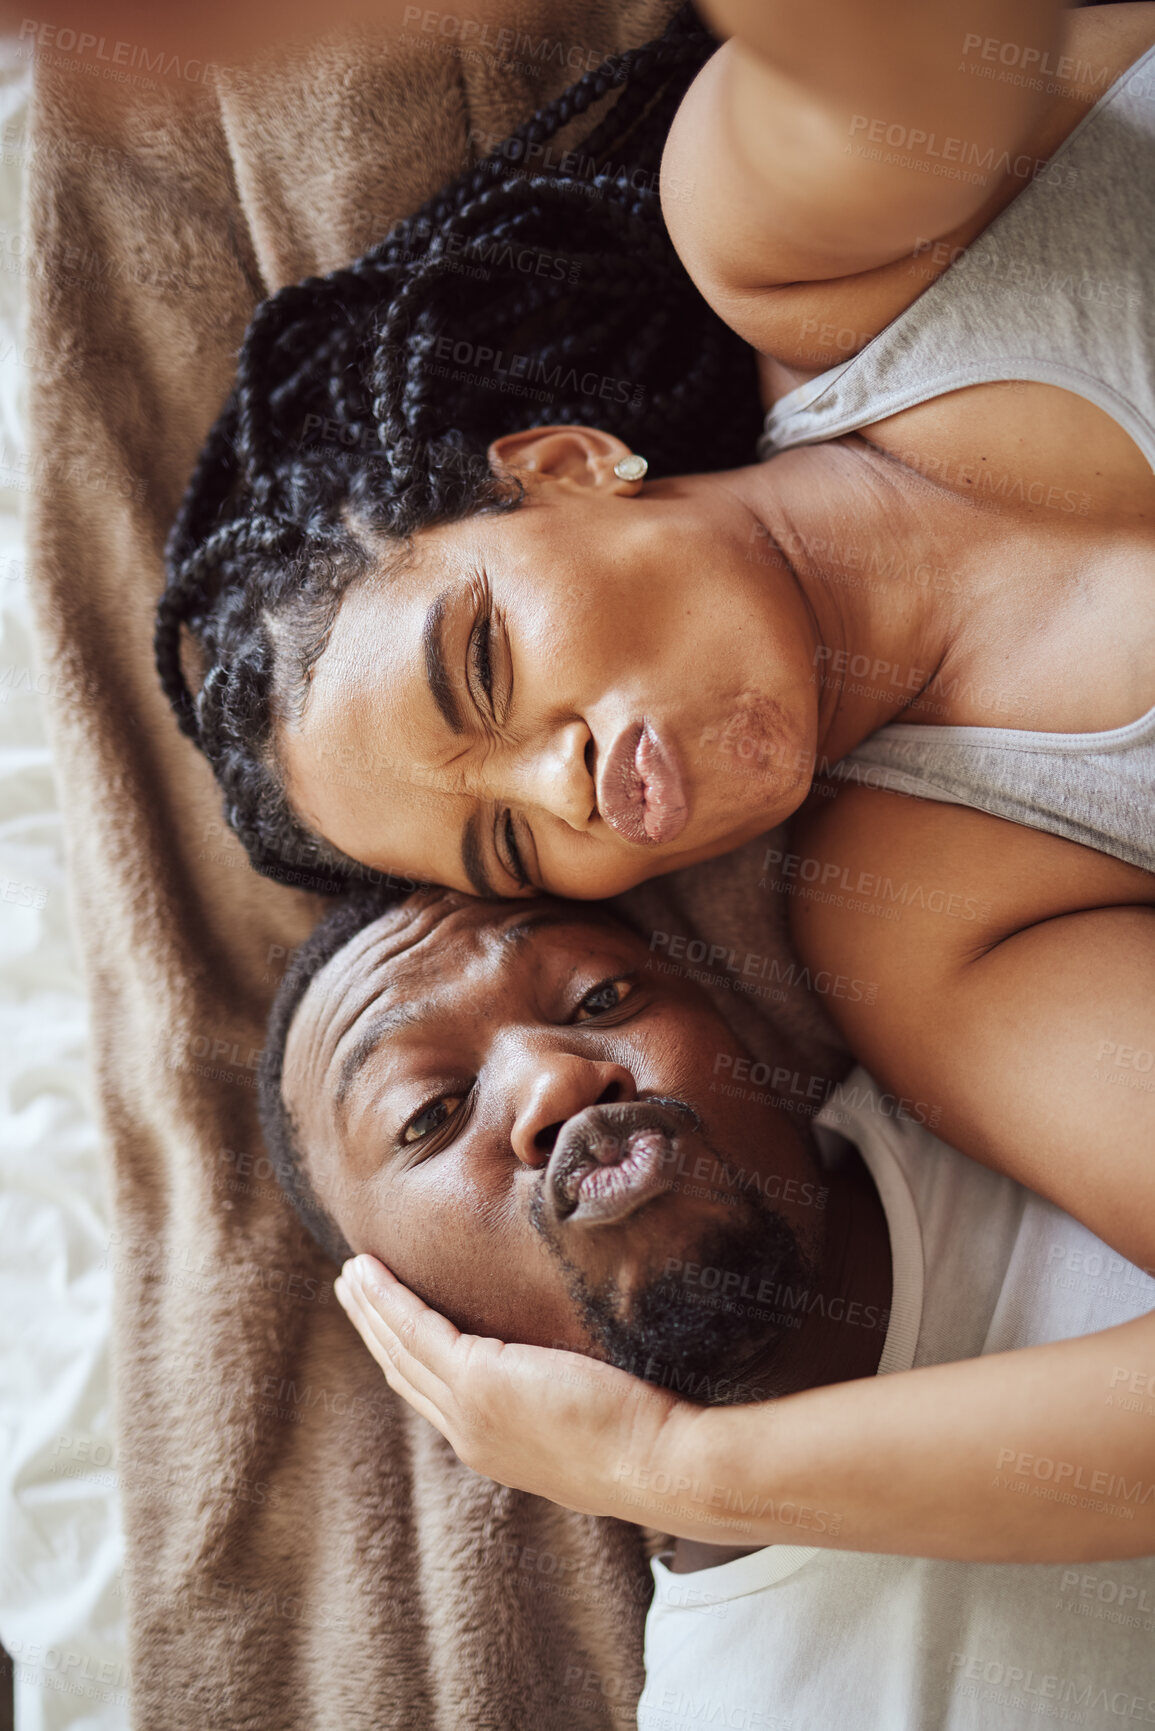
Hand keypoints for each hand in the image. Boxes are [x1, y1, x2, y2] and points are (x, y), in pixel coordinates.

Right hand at [334, 1255, 691, 1521]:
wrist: (661, 1463)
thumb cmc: (647, 1436)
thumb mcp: (590, 1415)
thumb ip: (561, 1389)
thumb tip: (570, 1356)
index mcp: (494, 1443)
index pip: (435, 1394)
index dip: (406, 1355)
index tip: (390, 1321)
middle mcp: (471, 1434)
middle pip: (406, 1372)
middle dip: (375, 1329)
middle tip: (351, 1290)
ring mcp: (469, 1412)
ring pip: (401, 1349)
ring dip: (370, 1308)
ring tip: (350, 1272)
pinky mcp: (479, 1382)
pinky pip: (417, 1330)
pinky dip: (386, 1299)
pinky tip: (367, 1273)